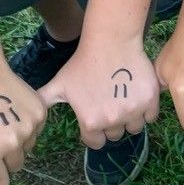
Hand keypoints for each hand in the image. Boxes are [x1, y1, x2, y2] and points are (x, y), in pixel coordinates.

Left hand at [0, 63, 46, 184]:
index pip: (1, 181)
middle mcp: (12, 145)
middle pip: (16, 165)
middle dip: (8, 158)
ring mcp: (28, 129)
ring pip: (28, 146)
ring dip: (20, 141)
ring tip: (5, 123)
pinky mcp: (39, 114)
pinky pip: (37, 128)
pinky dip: (28, 124)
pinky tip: (15, 112)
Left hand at [40, 39, 158, 148]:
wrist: (110, 42)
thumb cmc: (83, 63)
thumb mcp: (60, 83)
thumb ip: (45, 100)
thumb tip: (33, 112)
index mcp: (90, 122)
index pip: (95, 142)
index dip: (94, 132)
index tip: (96, 117)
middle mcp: (112, 121)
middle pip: (115, 135)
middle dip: (112, 124)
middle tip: (109, 104)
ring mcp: (133, 112)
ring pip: (134, 128)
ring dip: (130, 119)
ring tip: (123, 100)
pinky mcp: (150, 102)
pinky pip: (150, 117)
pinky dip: (146, 110)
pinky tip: (135, 95)